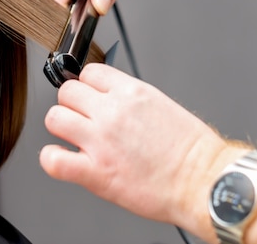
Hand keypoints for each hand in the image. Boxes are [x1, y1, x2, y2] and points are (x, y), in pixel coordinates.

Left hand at [39, 63, 229, 235]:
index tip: (90, 98)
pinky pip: (53, 159)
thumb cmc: (191, 150)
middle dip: (72, 105)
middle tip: (82, 119)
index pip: (89, 72)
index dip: (86, 86)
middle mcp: (112, 111)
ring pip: (54, 118)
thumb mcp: (160, 104)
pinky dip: (52, 160)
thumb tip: (106, 96)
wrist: (204, 182)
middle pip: (66, 92)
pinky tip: (64, 160)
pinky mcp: (96, 172)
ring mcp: (101, 141)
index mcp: (131, 92)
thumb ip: (128, 97)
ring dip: (61, 128)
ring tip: (74, 139)